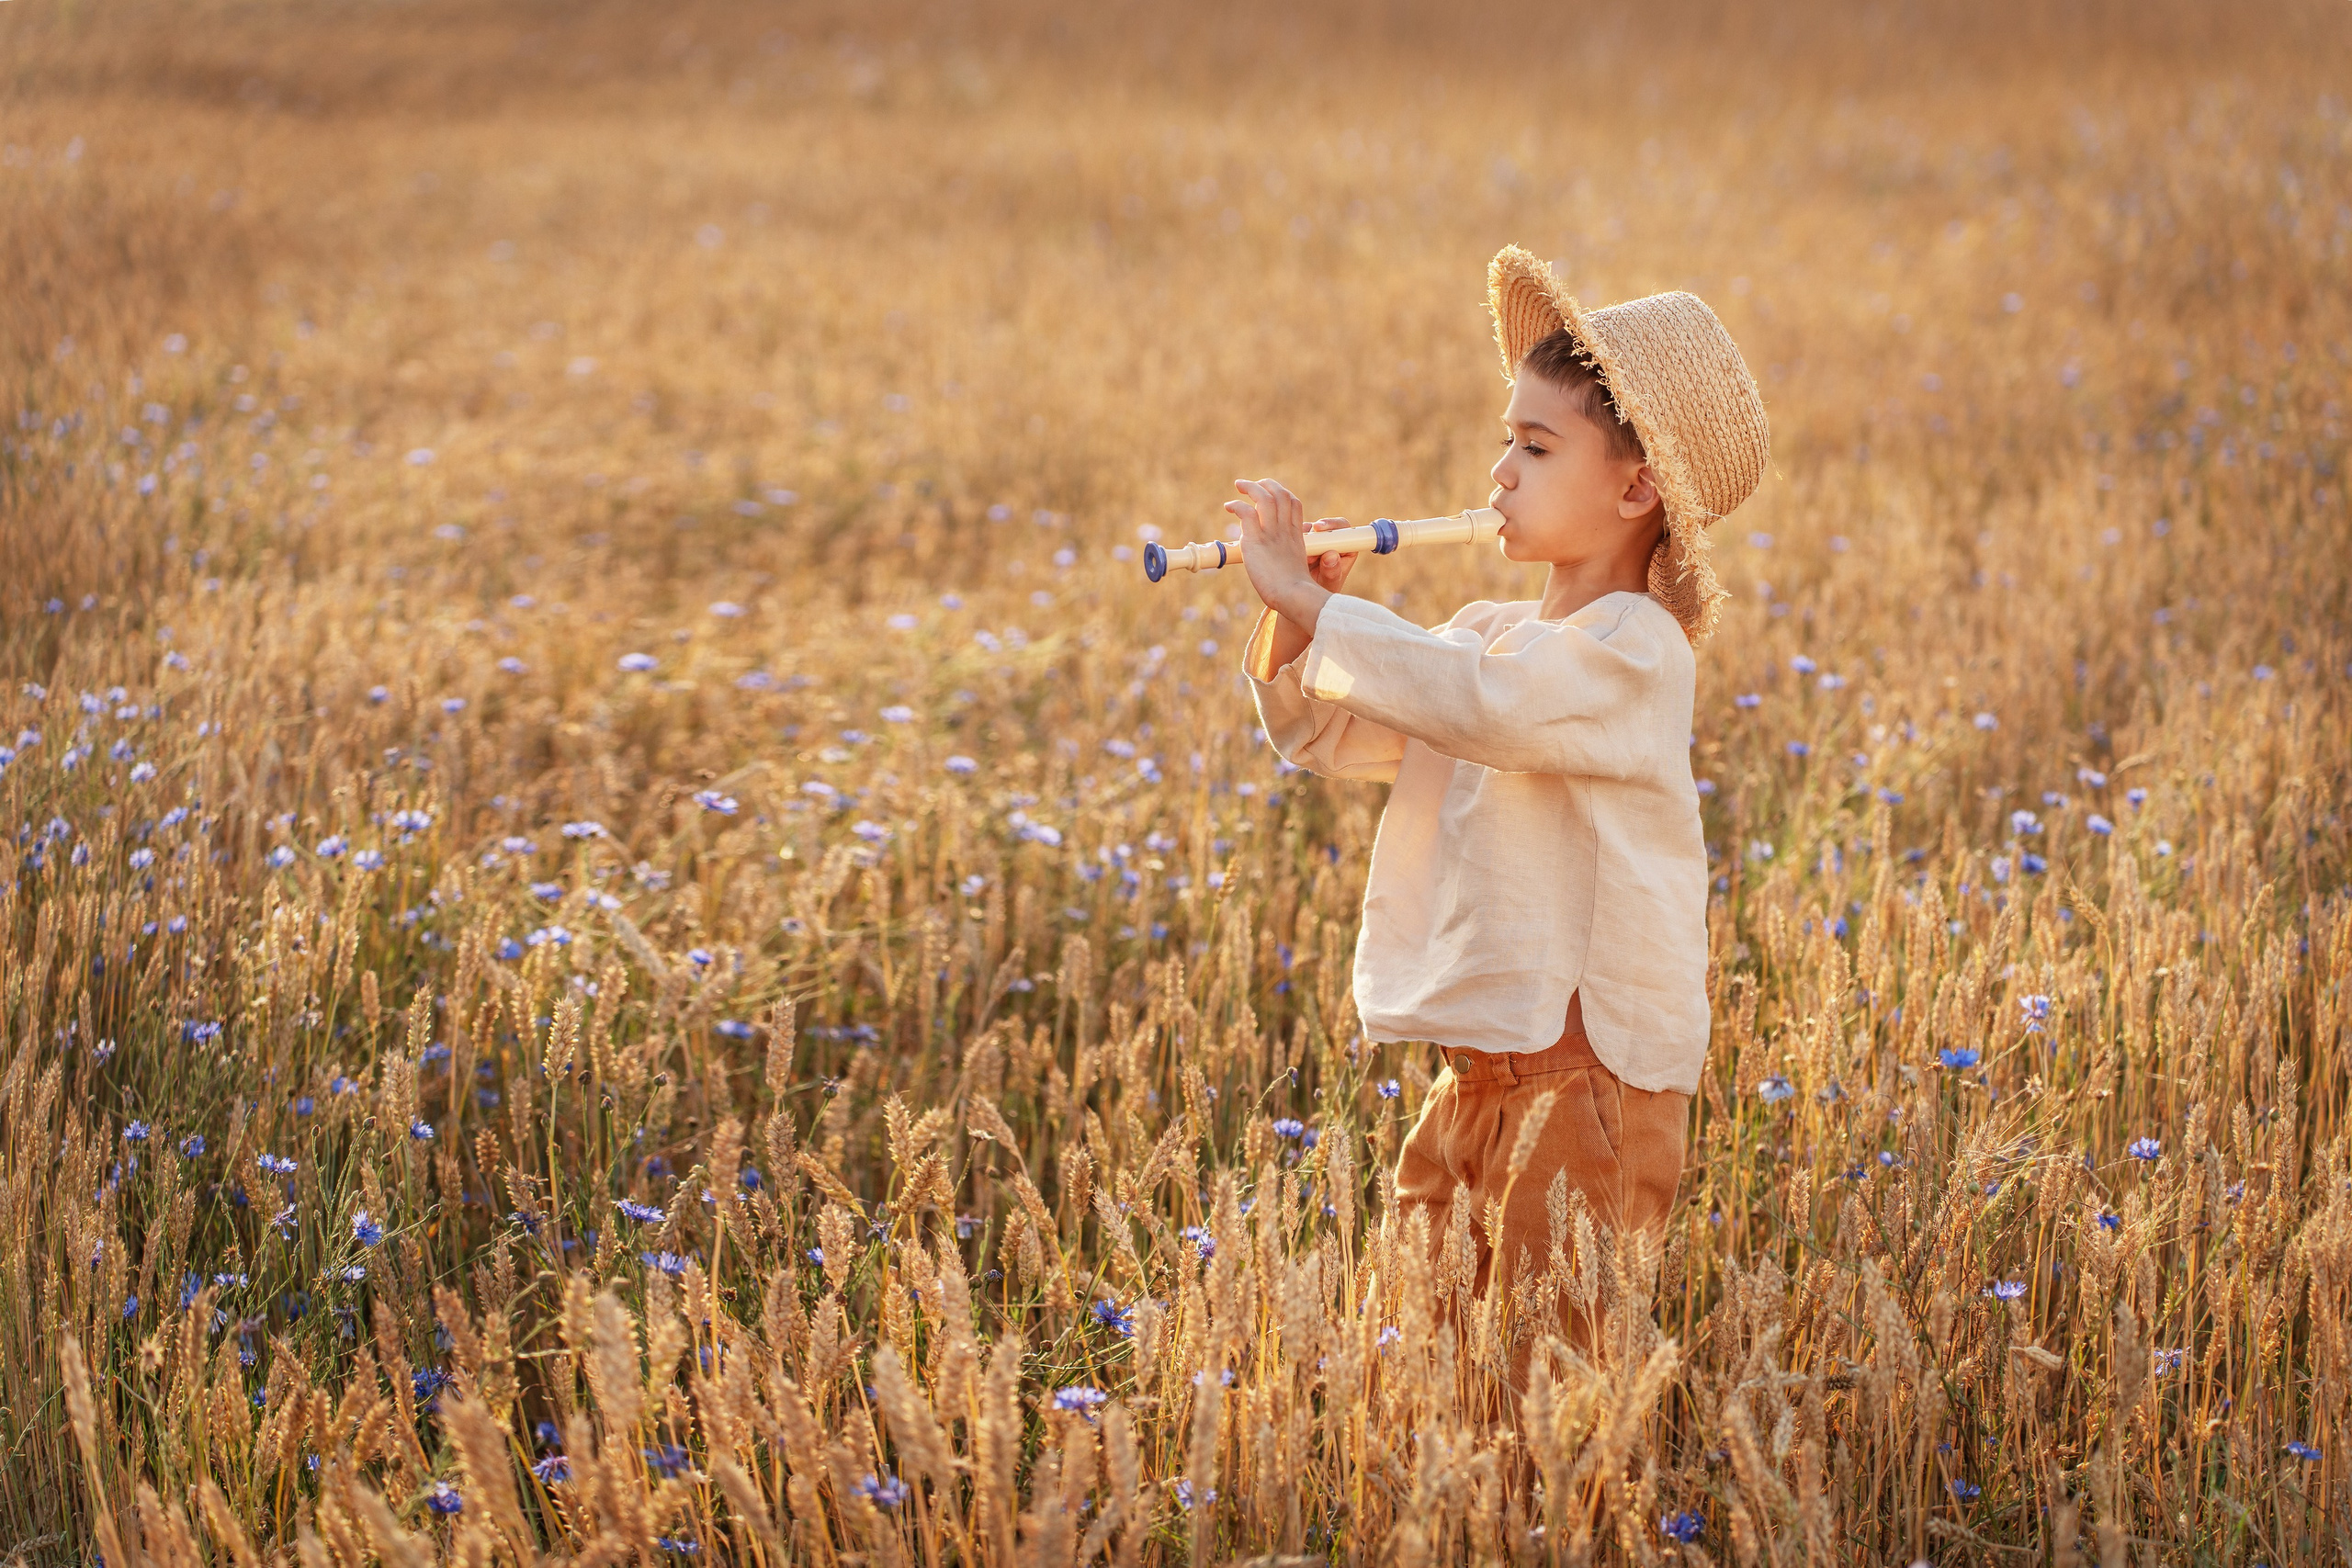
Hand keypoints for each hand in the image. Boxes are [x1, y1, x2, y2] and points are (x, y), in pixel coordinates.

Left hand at [1226, 478, 1336, 629]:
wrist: (1293, 595)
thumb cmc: (1294, 590)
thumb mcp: (1295, 566)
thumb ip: (1286, 555)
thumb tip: (1276, 556)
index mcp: (1296, 534)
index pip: (1293, 503)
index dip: (1282, 493)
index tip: (1270, 493)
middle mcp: (1285, 529)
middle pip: (1280, 494)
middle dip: (1266, 484)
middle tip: (1253, 484)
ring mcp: (1271, 533)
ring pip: (1264, 498)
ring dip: (1251, 487)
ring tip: (1240, 485)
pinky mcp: (1256, 540)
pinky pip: (1246, 512)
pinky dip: (1237, 505)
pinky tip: (1230, 507)